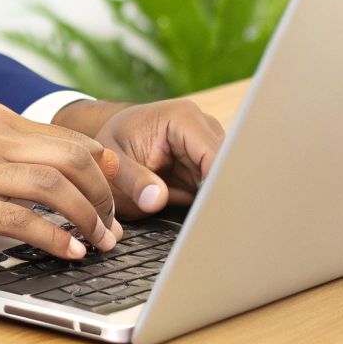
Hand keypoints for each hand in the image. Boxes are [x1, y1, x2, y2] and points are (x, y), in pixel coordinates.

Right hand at [0, 103, 123, 258]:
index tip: (116, 190)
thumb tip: (56, 168)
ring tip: (99, 242)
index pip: (66, 137)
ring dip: (88, 216)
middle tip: (112, 225)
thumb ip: (5, 148)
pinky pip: (24, 219)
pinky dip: (54, 236)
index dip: (101, 167)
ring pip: (56, 185)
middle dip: (104, 194)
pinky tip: (67, 251)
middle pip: (72, 158)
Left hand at [54, 98, 225, 218]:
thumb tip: (156, 200)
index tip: (208, 212)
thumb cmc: (114, 146)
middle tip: (207, 225)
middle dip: (219, 195)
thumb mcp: (113, 162)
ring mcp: (210, 146)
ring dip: (215, 201)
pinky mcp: (209, 165)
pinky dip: (210, 203)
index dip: (215, 184)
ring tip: (203, 225)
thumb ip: (133, 180)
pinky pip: (218, 186)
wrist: (114, 141)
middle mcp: (204, 127)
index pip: (215, 153)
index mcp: (183, 118)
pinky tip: (201, 221)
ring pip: (227, 178)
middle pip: (229, 166)